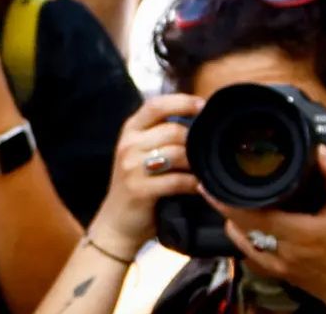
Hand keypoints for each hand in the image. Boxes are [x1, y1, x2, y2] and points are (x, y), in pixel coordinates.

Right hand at [88, 94, 204, 250]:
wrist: (116, 223)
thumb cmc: (137, 185)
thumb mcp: (140, 154)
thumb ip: (160, 135)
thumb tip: (197, 121)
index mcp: (130, 130)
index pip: (156, 105)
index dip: (182, 102)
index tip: (203, 106)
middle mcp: (128, 145)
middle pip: (172, 130)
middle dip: (196, 140)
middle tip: (209, 151)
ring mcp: (131, 167)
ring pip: (177, 154)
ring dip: (197, 163)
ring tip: (206, 170)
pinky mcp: (139, 189)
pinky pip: (177, 180)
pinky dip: (193, 184)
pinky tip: (200, 188)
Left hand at [206, 146, 325, 311]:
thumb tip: (323, 151)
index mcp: (295, 233)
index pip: (250, 215)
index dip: (226, 200)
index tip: (211, 183)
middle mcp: (279, 250)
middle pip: (238, 225)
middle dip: (222, 205)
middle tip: (211, 184)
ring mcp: (273, 263)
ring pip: (239, 238)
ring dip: (231, 218)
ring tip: (227, 197)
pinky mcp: (273, 270)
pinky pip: (247, 250)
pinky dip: (240, 234)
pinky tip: (241, 221)